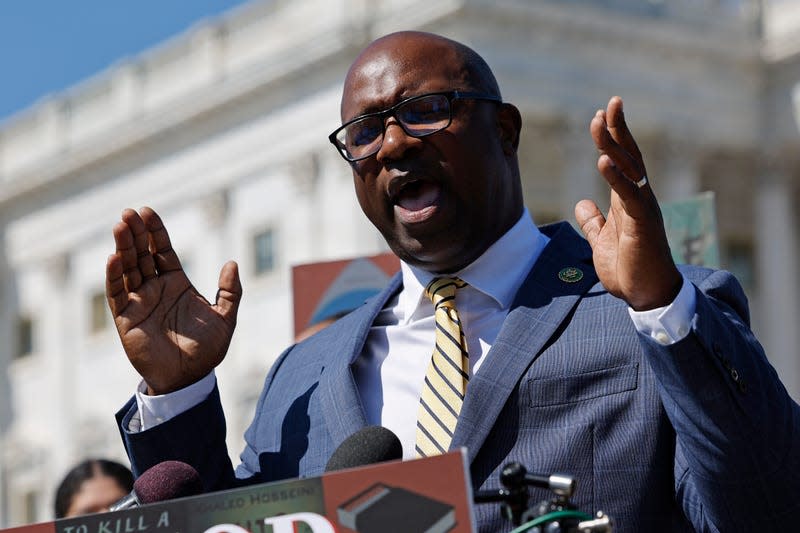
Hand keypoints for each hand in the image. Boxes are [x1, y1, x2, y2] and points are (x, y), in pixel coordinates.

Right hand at [105, 207, 241, 393]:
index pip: (162, 250)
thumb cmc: (207, 350)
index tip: (146, 211)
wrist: (189, 379)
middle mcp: (155, 288)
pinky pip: (117, 294)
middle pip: (142, 254)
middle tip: (128, 212)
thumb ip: (231, 291)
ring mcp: (139, 302)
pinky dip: (114, 277)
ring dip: (123, 248)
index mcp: (177, 283)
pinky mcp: (126, 318)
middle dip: (135, 233)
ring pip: (127, 268)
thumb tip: (232, 262)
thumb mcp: (225, 318)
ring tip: (120, 226)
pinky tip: (113, 259)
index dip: (155, 231)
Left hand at [575, 96, 681, 310]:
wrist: (646, 295)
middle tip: (610, 103)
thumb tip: (582, 204)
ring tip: (601, 121)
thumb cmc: (630, 269)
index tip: (602, 114)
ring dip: (614, 144)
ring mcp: (643, 209)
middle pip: (629, 156)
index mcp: (628, 201)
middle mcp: (639, 199)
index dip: (613, 138)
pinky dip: (616, 177)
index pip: (622, 161)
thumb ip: (593, 222)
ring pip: (630, 169)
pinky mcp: (643, 224)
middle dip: (618, 129)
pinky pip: (629, 195)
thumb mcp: (602, 242)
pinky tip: (603, 161)